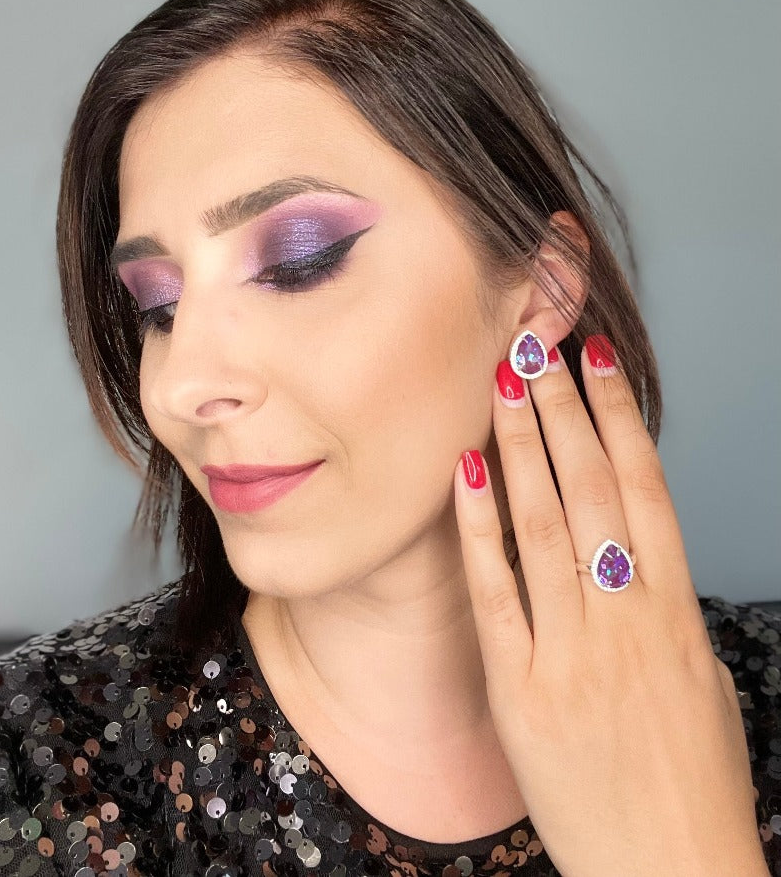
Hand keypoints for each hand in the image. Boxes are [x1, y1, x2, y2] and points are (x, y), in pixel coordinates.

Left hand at [453, 334, 767, 876]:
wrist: (669, 876)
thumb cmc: (694, 784)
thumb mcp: (703, 681)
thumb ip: (665, 608)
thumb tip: (632, 549)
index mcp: (677, 614)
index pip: (646, 487)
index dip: (620, 415)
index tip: (597, 361)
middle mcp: (625, 619)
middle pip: (591, 487)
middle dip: (561, 408)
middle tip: (535, 345)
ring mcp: (570, 651)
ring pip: (543, 522)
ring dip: (520, 445)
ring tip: (502, 385)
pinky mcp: (520, 687)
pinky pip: (495, 591)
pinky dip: (480, 527)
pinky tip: (467, 474)